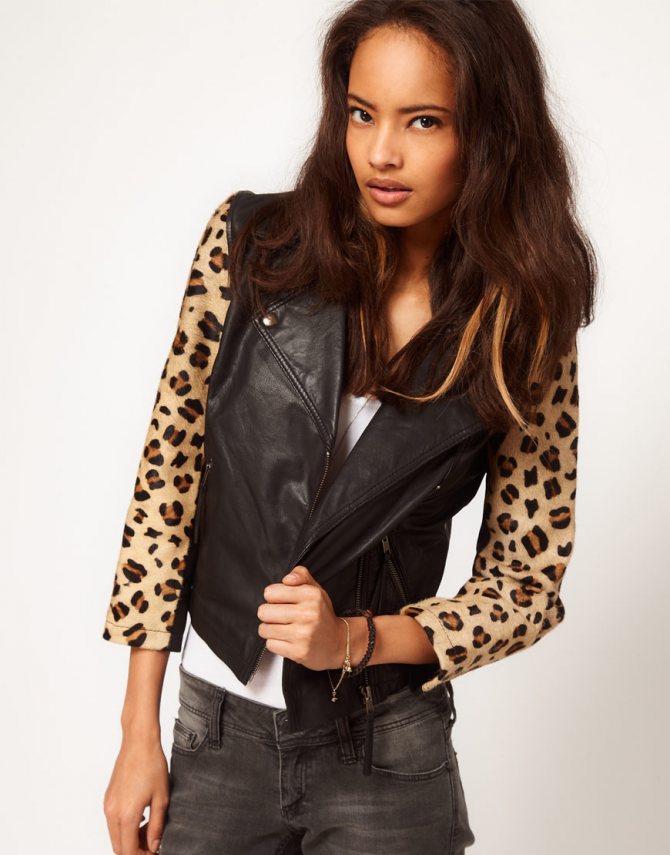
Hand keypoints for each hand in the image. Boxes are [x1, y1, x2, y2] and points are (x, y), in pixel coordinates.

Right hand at [103, 733, 168, 854]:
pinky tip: (141, 817)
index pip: (128, 851)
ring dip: (129, 839)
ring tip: (149, 829)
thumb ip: (157, 826)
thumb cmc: (153, 765)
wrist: (139, 742)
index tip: (154, 851)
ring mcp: (107, 805)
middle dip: (135, 850)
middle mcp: (112, 812)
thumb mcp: (162, 798)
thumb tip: (153, 846)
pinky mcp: (108, 798)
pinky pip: (113, 822)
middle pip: (119, 847)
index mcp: (126, 815)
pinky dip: (124, 827)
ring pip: (115, 835)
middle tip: (152, 843)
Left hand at [257, 565, 347, 670]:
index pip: (270, 592)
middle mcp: (307, 613)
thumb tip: (287, 579)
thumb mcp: (316, 590)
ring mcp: (302, 634)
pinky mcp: (298, 652)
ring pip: (264, 629)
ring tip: (283, 628)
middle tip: (280, 617)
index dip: (273, 597)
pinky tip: (287, 640)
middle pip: (263, 611)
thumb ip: (301, 576)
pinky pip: (270, 645)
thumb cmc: (322, 615)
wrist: (338, 643)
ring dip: (270, 629)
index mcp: (311, 595)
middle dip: (269, 614)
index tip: (282, 602)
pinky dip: (276, 643)